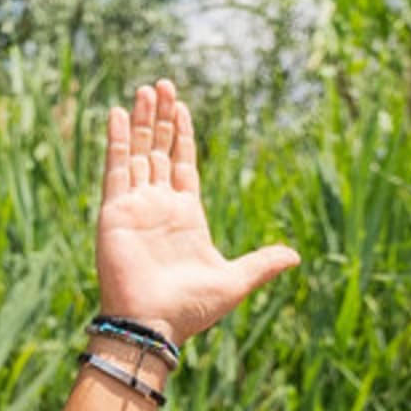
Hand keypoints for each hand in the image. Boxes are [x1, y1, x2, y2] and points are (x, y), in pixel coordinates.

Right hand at [94, 80, 299, 344]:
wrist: (153, 325)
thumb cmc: (191, 309)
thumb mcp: (235, 282)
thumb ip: (262, 264)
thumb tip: (296, 256)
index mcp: (187, 216)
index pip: (183, 164)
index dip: (183, 136)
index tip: (183, 108)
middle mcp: (159, 206)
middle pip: (160, 151)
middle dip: (162, 119)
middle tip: (164, 84)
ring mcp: (136, 206)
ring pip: (138, 152)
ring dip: (143, 121)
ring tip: (147, 89)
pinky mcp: (115, 211)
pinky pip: (116, 167)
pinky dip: (118, 140)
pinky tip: (121, 112)